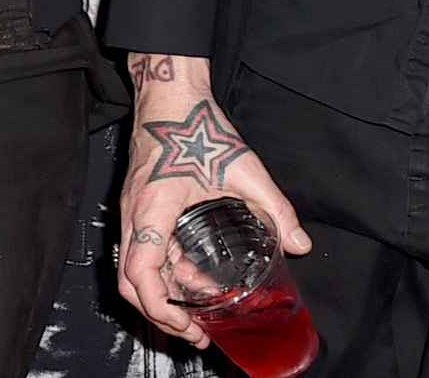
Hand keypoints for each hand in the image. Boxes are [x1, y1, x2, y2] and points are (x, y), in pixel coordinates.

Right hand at [114, 54, 308, 351]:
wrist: (169, 95)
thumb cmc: (197, 125)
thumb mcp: (245, 169)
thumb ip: (276, 209)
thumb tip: (299, 244)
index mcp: (154, 208)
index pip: (140, 274)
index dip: (160, 310)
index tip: (188, 327)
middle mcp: (135, 214)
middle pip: (129, 281)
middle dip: (160, 314)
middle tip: (194, 333)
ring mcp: (133, 210)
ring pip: (134, 268)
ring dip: (162, 295)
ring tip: (196, 311)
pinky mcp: (139, 205)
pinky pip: (142, 249)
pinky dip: (163, 271)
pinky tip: (194, 275)